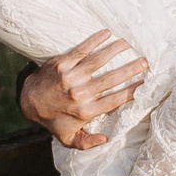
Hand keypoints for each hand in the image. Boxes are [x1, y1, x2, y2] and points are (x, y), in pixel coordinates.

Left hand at [18, 29, 148, 151]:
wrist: (29, 101)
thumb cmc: (54, 119)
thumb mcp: (68, 138)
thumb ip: (87, 142)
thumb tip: (106, 139)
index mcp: (85, 111)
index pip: (114, 100)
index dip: (132, 91)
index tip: (146, 84)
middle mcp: (79, 93)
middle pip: (110, 79)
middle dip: (130, 69)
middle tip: (146, 62)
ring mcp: (70, 77)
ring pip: (97, 61)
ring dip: (115, 51)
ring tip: (129, 44)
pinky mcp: (61, 64)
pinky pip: (81, 50)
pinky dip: (94, 40)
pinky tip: (107, 33)